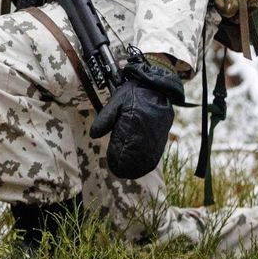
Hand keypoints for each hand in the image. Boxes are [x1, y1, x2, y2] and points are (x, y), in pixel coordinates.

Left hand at [88, 54, 184, 178]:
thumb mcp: (116, 101)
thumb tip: (94, 135)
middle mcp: (146, 128)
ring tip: (130, 173)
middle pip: (137, 152)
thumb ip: (105, 118)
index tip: (113, 166)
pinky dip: (150, 159)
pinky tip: (144, 165)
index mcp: (133, 120)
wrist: (157, 85)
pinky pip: (157, 150)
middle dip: (128, 164)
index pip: (125, 144)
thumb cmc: (134, 92)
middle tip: (120, 172)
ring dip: (139, 164)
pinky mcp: (163, 133)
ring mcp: (157, 132)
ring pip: (148, 153)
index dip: (119, 157)